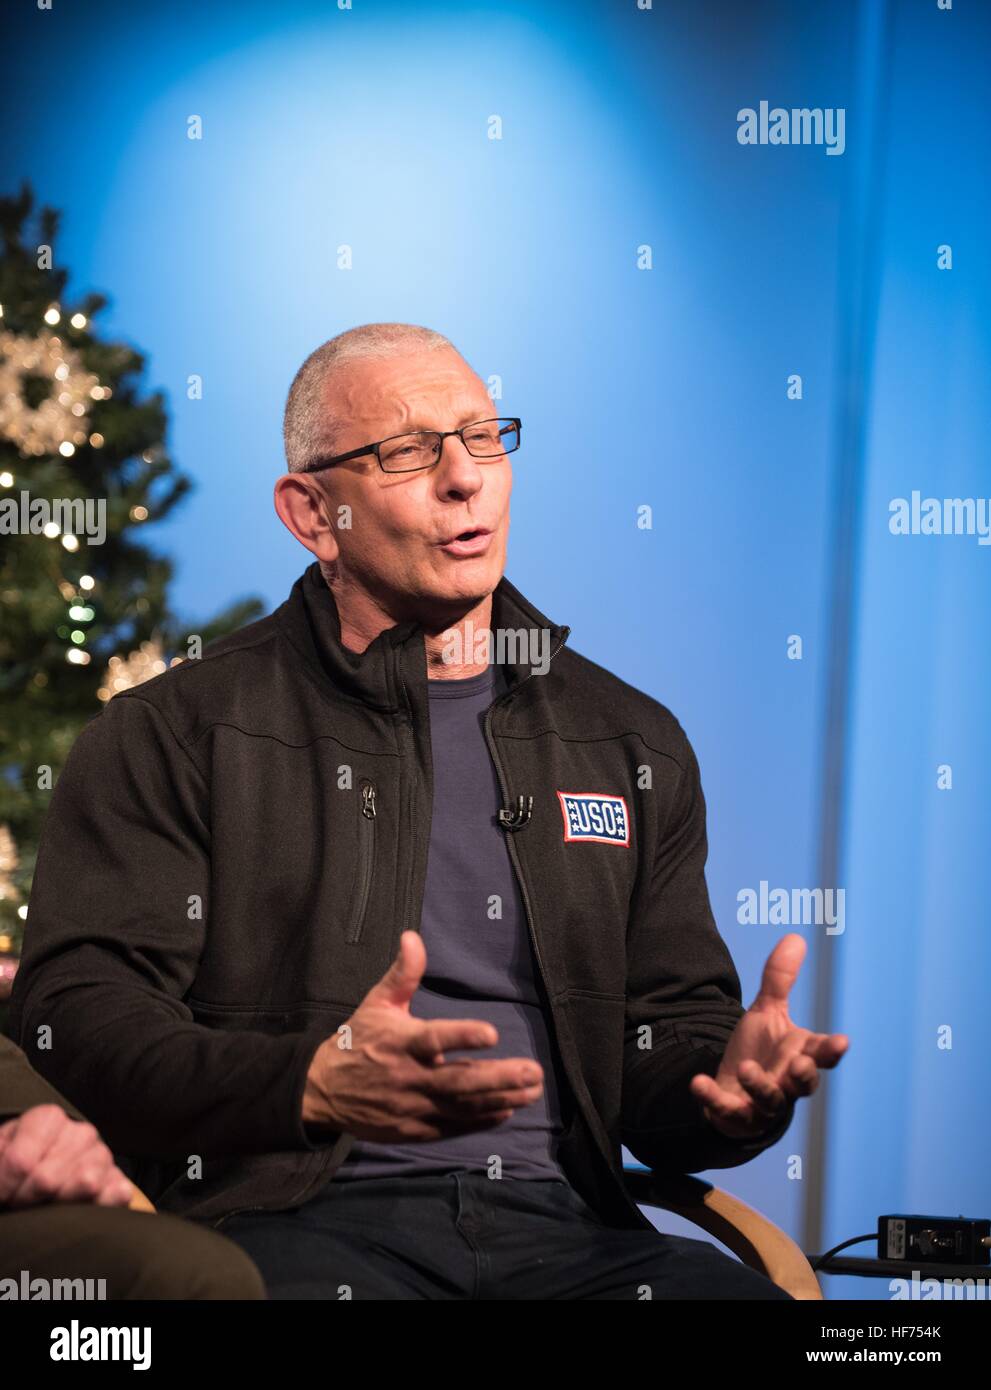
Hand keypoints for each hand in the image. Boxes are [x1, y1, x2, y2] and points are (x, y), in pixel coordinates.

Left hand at [0, 1105, 134, 1208]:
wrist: (42, 1171)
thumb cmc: (17, 1162)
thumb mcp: (0, 1153)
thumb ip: (3, 1159)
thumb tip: (14, 1167)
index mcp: (49, 1118)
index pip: (21, 1161)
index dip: (4, 1186)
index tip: (2, 1193)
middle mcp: (81, 1133)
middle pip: (47, 1180)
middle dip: (26, 1199)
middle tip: (19, 1202)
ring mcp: (102, 1156)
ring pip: (85, 1185)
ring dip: (58, 1206)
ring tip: (45, 1205)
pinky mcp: (117, 1181)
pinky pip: (116, 1194)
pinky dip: (103, 1204)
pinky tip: (84, 1209)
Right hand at [303, 930, 543, 1141]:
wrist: (323, 1091)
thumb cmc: (358, 1041)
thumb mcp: (377, 1003)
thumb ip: (402, 974)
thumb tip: (413, 936)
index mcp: (400, 1042)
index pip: (433, 1039)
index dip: (462, 1038)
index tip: (492, 1034)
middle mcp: (409, 1077)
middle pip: (458, 1080)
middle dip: (499, 1077)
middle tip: (534, 1071)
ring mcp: (413, 1106)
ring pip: (462, 1106)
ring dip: (500, 1098)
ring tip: (532, 1091)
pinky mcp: (415, 1129)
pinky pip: (453, 1127)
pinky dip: (480, 1121)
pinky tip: (507, 1110)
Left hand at [689, 934, 848, 1140]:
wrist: (735, 1089)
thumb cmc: (761, 1051)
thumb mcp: (767, 1012)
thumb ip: (780, 980)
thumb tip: (794, 937)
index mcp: (800, 1056)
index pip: (822, 1055)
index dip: (832, 1050)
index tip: (842, 1042)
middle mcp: (787, 1084)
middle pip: (804, 1085)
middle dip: (803, 1076)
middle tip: (799, 1064)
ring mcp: (763, 1104)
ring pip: (770, 1101)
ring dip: (759, 1085)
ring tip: (745, 1068)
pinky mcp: (736, 1116)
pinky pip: (728, 1110)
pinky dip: (714, 1098)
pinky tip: (698, 1082)